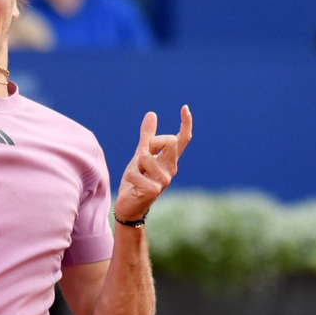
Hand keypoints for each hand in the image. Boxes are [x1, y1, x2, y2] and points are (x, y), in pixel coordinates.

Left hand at [113, 105, 192, 222]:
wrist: (130, 206)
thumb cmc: (137, 180)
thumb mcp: (140, 155)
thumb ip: (146, 136)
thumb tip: (152, 113)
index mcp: (170, 160)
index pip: (182, 139)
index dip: (186, 123)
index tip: (184, 107)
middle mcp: (171, 169)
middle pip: (170, 141)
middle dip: (152, 143)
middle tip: (143, 156)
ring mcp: (164, 180)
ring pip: (146, 156)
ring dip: (136, 164)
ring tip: (137, 176)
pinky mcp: (153, 190)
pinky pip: (135, 172)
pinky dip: (130, 176)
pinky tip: (133, 186)